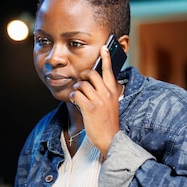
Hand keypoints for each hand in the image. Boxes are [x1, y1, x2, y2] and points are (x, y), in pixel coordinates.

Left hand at [69, 42, 123, 157]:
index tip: (104, 47)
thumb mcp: (111, 104)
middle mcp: (107, 93)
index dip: (106, 58)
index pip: (109, 71)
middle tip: (80, 82)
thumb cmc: (108, 122)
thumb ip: (105, 92)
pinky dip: (73, 96)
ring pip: (81, 84)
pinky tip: (75, 101)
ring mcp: (98, 100)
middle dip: (82, 76)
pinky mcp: (89, 107)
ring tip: (78, 97)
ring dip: (76, 89)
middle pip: (91, 74)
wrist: (110, 139)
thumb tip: (93, 82)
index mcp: (113, 91)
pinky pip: (76, 94)